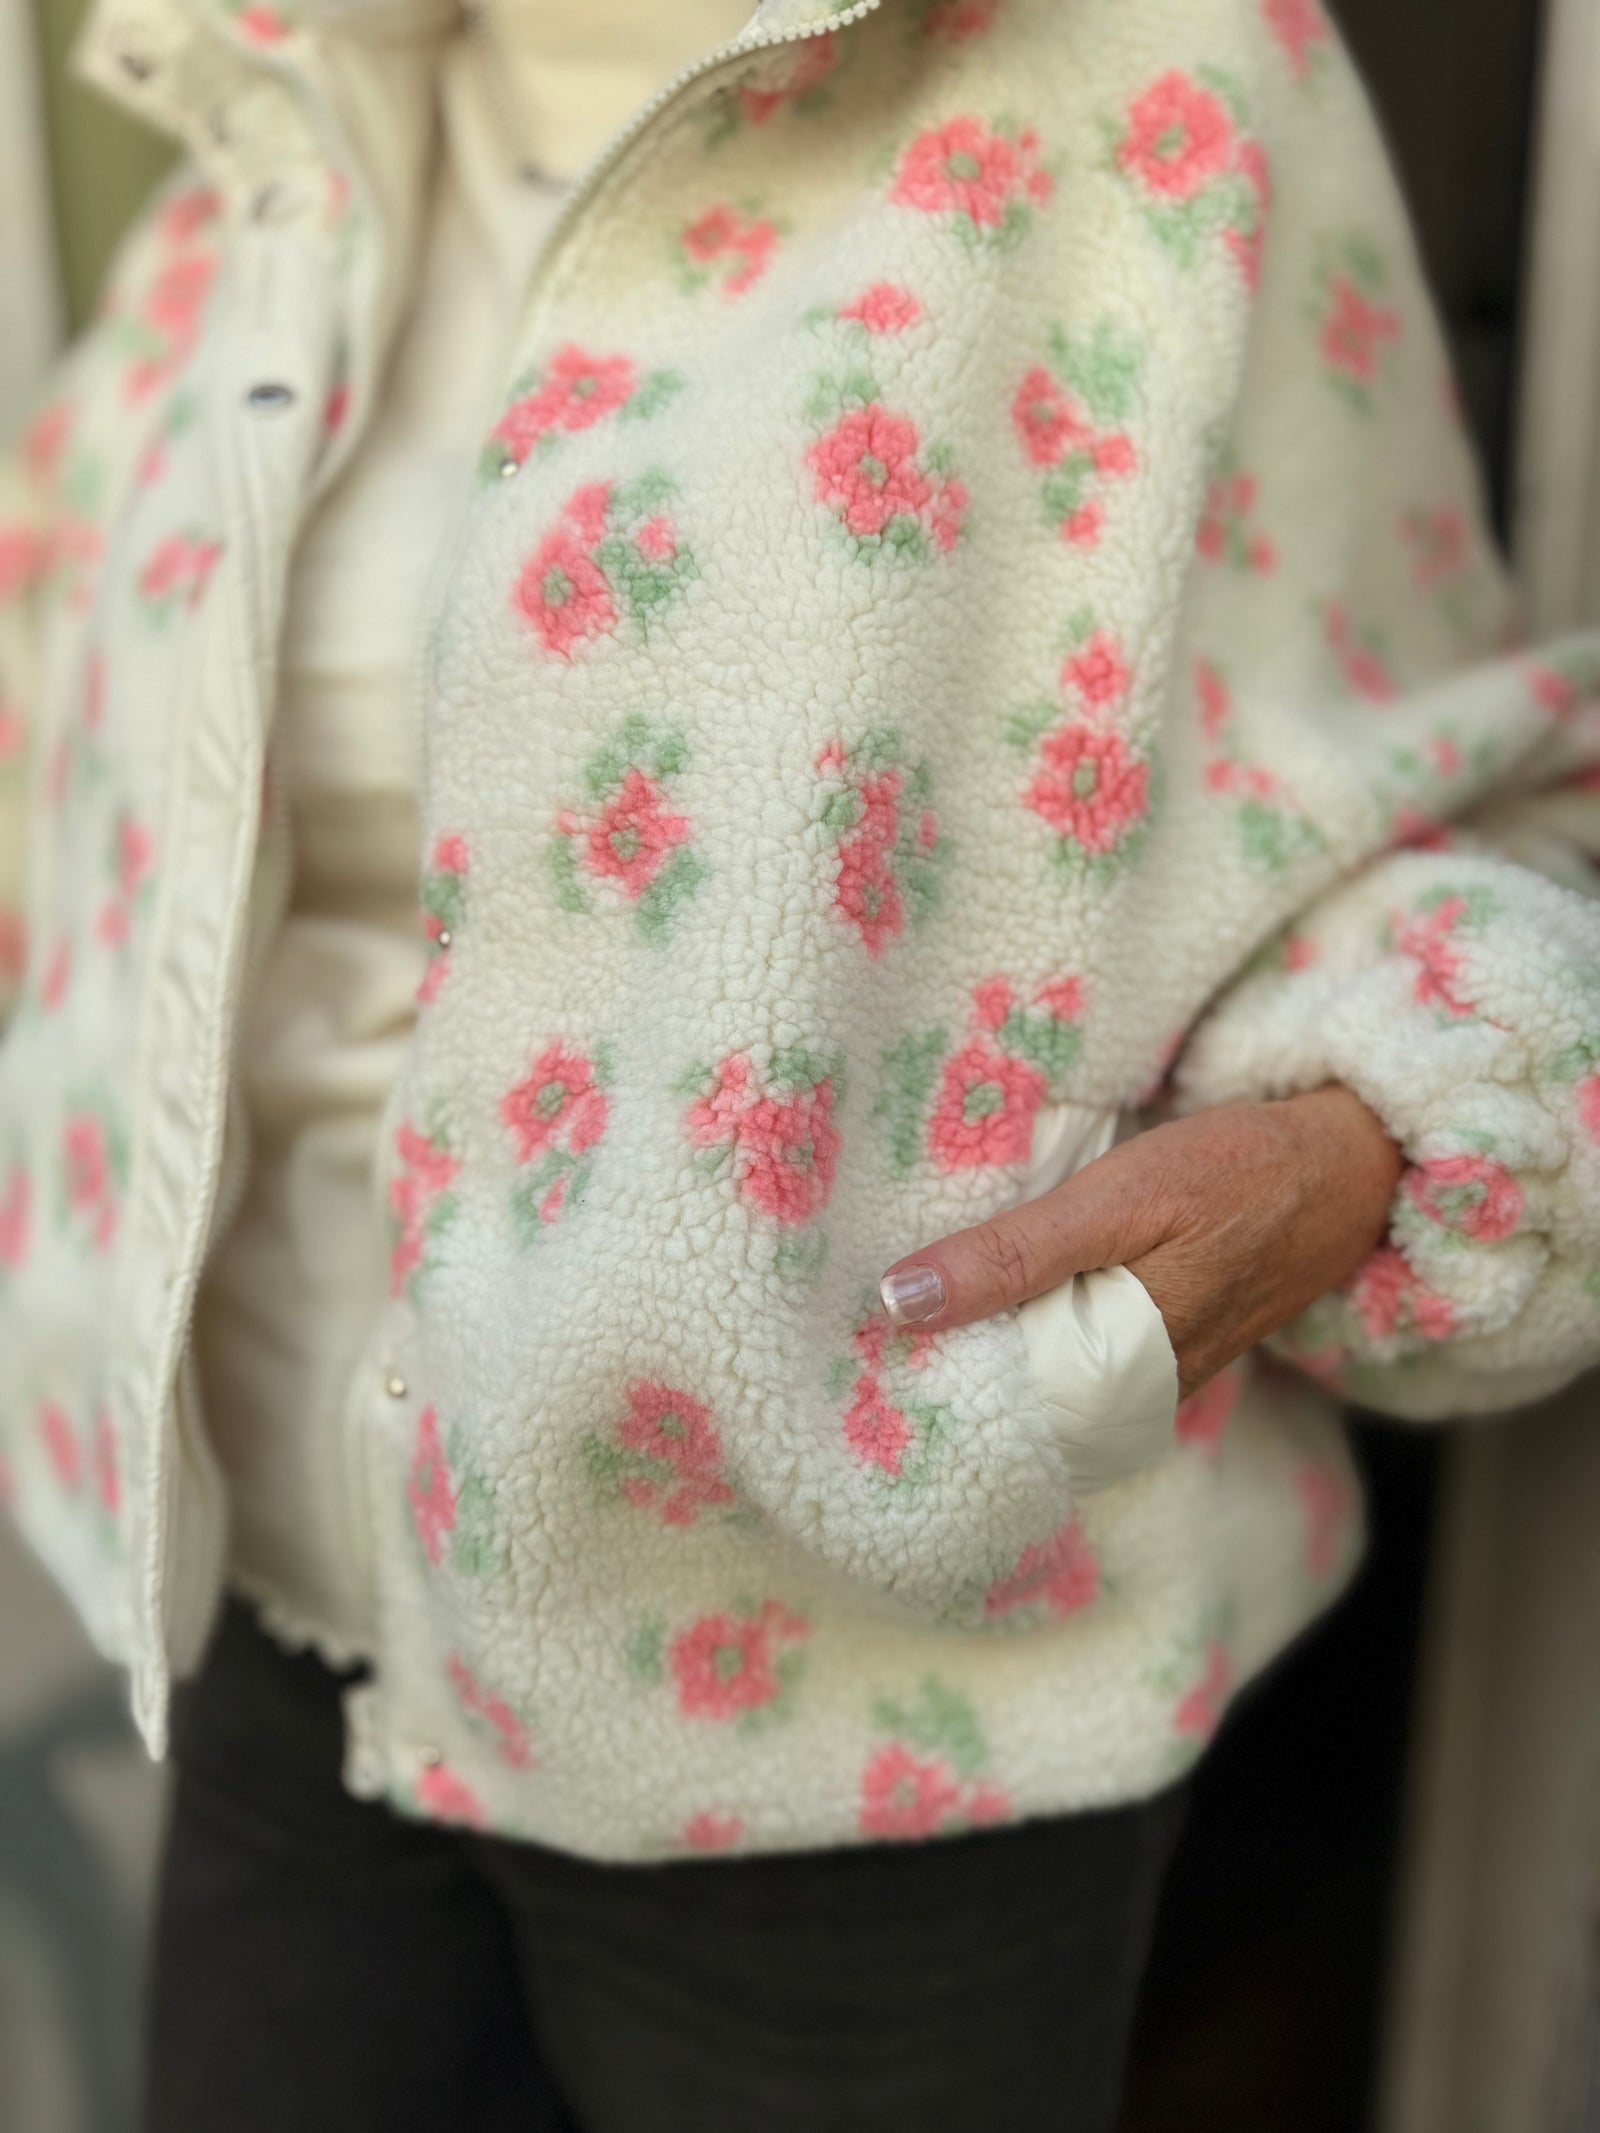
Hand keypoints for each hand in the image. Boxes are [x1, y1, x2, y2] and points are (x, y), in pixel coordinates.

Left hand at [878, 1086, 1403, 1398]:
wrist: (1345, 1165)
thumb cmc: (1232, 1173)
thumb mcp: (1114, 1200)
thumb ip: (1011, 1255)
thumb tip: (899, 1303)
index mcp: (1120, 1373)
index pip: (994, 1418)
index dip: (922, 1398)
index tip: (844, 1376)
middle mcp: (1135, 1396)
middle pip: (1016, 1408)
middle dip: (941, 1381)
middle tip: (844, 1353)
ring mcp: (1154, 1376)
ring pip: (1045, 1385)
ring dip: (981, 1358)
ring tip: (887, 1334)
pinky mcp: (1163, 1344)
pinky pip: (1079, 1358)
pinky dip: (1028, 1337)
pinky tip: (976, 1310)